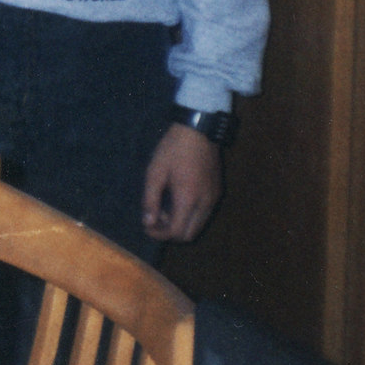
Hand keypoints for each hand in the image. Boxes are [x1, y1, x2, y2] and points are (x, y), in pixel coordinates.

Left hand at [142, 123, 220, 241]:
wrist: (198, 130)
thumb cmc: (173, 149)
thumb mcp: (155, 172)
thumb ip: (150, 199)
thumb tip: (148, 222)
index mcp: (188, 198)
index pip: (176, 232)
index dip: (159, 234)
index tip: (146, 226)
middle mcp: (205, 203)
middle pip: (189, 234)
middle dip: (170, 232)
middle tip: (155, 218)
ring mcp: (214, 198)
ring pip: (198, 225)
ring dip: (180, 225)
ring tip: (164, 208)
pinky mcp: (217, 192)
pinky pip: (204, 214)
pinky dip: (190, 216)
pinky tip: (177, 200)